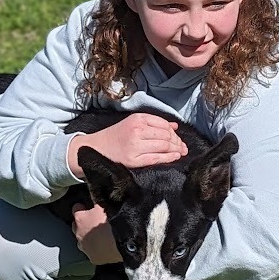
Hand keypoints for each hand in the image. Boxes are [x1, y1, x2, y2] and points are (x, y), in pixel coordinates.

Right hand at [68, 113, 187, 176]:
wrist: (95, 149)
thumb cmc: (115, 136)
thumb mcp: (132, 123)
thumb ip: (153, 123)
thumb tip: (174, 126)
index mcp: (137, 119)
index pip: (163, 124)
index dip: (174, 132)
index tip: (179, 138)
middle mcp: (137, 130)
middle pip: (166, 135)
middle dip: (178, 142)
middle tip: (183, 147)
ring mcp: (135, 146)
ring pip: (164, 146)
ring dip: (176, 150)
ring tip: (181, 152)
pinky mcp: (134, 160)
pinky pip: (156, 158)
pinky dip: (169, 158)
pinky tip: (175, 157)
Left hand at [72, 204, 121, 264]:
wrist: (124, 241)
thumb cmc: (114, 221)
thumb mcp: (104, 205)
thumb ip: (97, 201)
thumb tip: (96, 194)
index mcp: (80, 218)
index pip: (76, 208)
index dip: (83, 207)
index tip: (88, 207)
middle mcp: (78, 233)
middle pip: (77, 225)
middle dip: (84, 223)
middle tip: (95, 221)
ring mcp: (84, 247)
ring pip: (82, 240)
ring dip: (88, 237)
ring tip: (100, 235)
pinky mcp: (92, 257)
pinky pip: (91, 252)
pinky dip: (95, 249)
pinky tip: (103, 246)